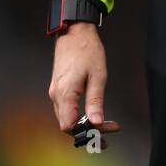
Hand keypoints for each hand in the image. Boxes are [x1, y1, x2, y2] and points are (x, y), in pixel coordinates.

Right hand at [48, 22, 121, 147]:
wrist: (74, 32)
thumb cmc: (87, 50)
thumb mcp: (98, 76)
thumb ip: (95, 101)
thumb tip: (97, 123)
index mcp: (65, 93)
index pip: (69, 126)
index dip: (86, 133)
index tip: (104, 133)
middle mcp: (56, 95)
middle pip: (67, 125)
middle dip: (89, 132)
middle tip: (109, 133)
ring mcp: (55, 91)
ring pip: (67, 118)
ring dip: (84, 124)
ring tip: (105, 126)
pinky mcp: (58, 88)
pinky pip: (66, 109)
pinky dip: (79, 115)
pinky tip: (92, 114)